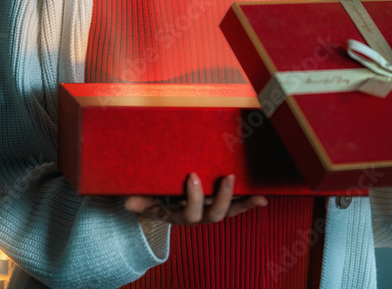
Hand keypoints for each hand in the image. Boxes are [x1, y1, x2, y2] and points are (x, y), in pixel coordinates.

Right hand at [124, 173, 267, 224]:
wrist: (159, 203)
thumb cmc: (152, 197)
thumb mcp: (144, 199)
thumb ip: (139, 200)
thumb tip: (128, 201)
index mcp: (178, 215)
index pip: (189, 212)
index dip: (194, 197)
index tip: (193, 176)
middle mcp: (197, 215)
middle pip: (213, 214)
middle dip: (222, 197)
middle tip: (228, 177)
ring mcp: (210, 210)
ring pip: (228, 212)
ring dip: (241, 202)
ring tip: (255, 194)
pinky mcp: (221, 204)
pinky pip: (237, 207)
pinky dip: (249, 203)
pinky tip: (262, 198)